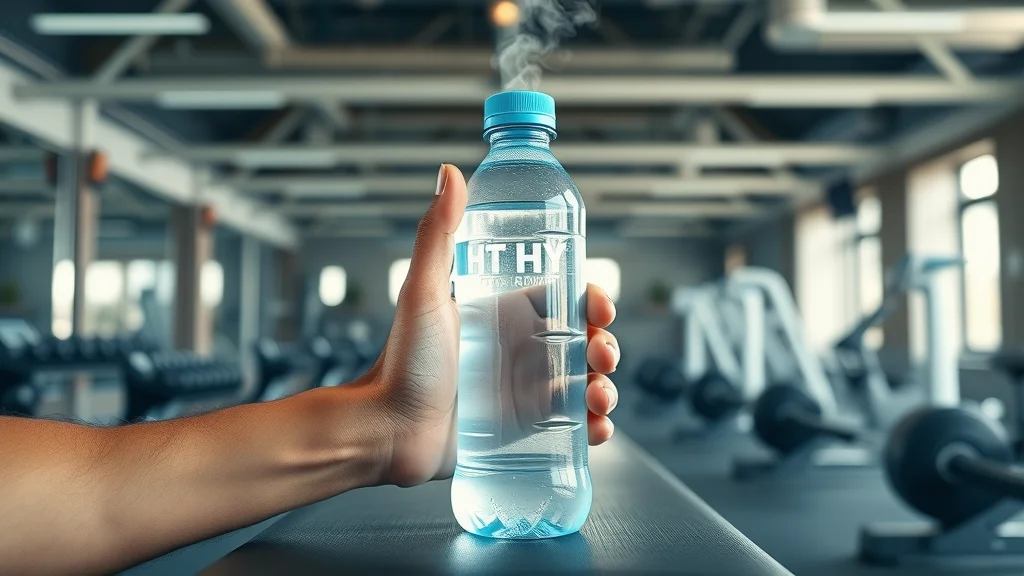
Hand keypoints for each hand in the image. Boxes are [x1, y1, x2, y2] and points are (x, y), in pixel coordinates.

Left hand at [365, 164, 618, 486]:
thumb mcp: (423, 293)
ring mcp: (525, 390)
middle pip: (583, 340)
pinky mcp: (526, 429)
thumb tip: (450, 172)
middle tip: (601, 354)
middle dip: (605, 345)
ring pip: (586, 381)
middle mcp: (518, 350)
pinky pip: (573, 424)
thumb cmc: (400, 363)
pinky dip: (594, 425)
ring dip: (606, 386)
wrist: (386, 432)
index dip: (591, 300)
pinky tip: (595, 427)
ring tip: (598, 395)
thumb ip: (437, 234)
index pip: (563, 298)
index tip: (599, 307)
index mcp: (502, 314)